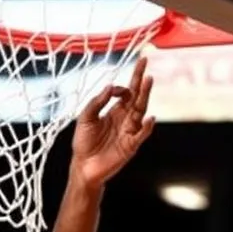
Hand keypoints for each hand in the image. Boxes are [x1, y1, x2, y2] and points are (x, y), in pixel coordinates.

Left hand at [71, 57, 154, 186]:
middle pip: (137, 97)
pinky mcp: (130, 145)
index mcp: (115, 111)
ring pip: (141, 110)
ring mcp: (130, 131)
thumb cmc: (84, 142)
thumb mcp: (85, 118)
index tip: (116, 86)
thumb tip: (110, 86)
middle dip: (141, 81)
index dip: (124, 86)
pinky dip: (147, 127)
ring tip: (149, 80)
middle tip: (145, 65)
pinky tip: (149, 118)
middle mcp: (125, 119)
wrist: (83, 166)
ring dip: (145, 96)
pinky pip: (141, 134)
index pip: (126, 93)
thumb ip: (96, 102)